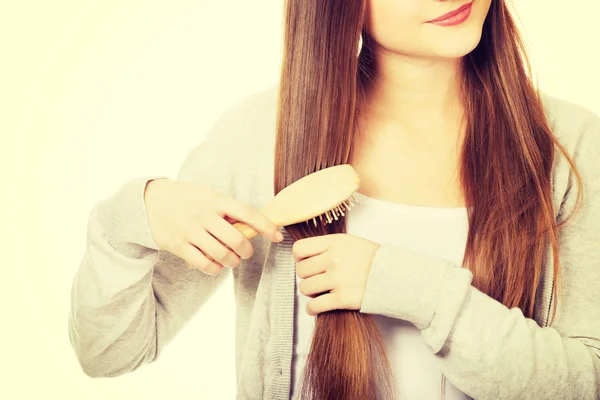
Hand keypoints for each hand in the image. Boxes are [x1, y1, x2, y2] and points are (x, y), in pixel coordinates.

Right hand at [144, 179, 282, 274]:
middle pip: (237, 239)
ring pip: (222, 254)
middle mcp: (204, 215)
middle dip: (247, 251)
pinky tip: (216, 265)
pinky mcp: (179, 246)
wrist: (149, 201)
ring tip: (233, 260)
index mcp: (215, 200)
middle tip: (246, 252)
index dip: (266, 226)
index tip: (277, 235)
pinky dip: (215, 269)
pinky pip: (204, 264)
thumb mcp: (208, 195)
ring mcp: (191, 231)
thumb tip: (253, 226)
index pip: (248, 213)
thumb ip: (227, 210)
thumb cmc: (186, 198)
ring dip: (233, 262)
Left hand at [292, 233, 380, 315]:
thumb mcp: (349, 242)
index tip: (307, 263)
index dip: (299, 258)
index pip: (299, 249)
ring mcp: (338, 279)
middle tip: (318, 279)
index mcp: (334, 243)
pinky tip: (317, 307)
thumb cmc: (371, 260)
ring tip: (321, 292)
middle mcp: (334, 259)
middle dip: (307, 276)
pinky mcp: (343, 299)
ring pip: (305, 288)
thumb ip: (327, 246)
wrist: (395, 276)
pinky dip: (312, 309)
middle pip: (301, 270)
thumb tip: (303, 256)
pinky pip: (314, 306)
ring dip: (311, 292)